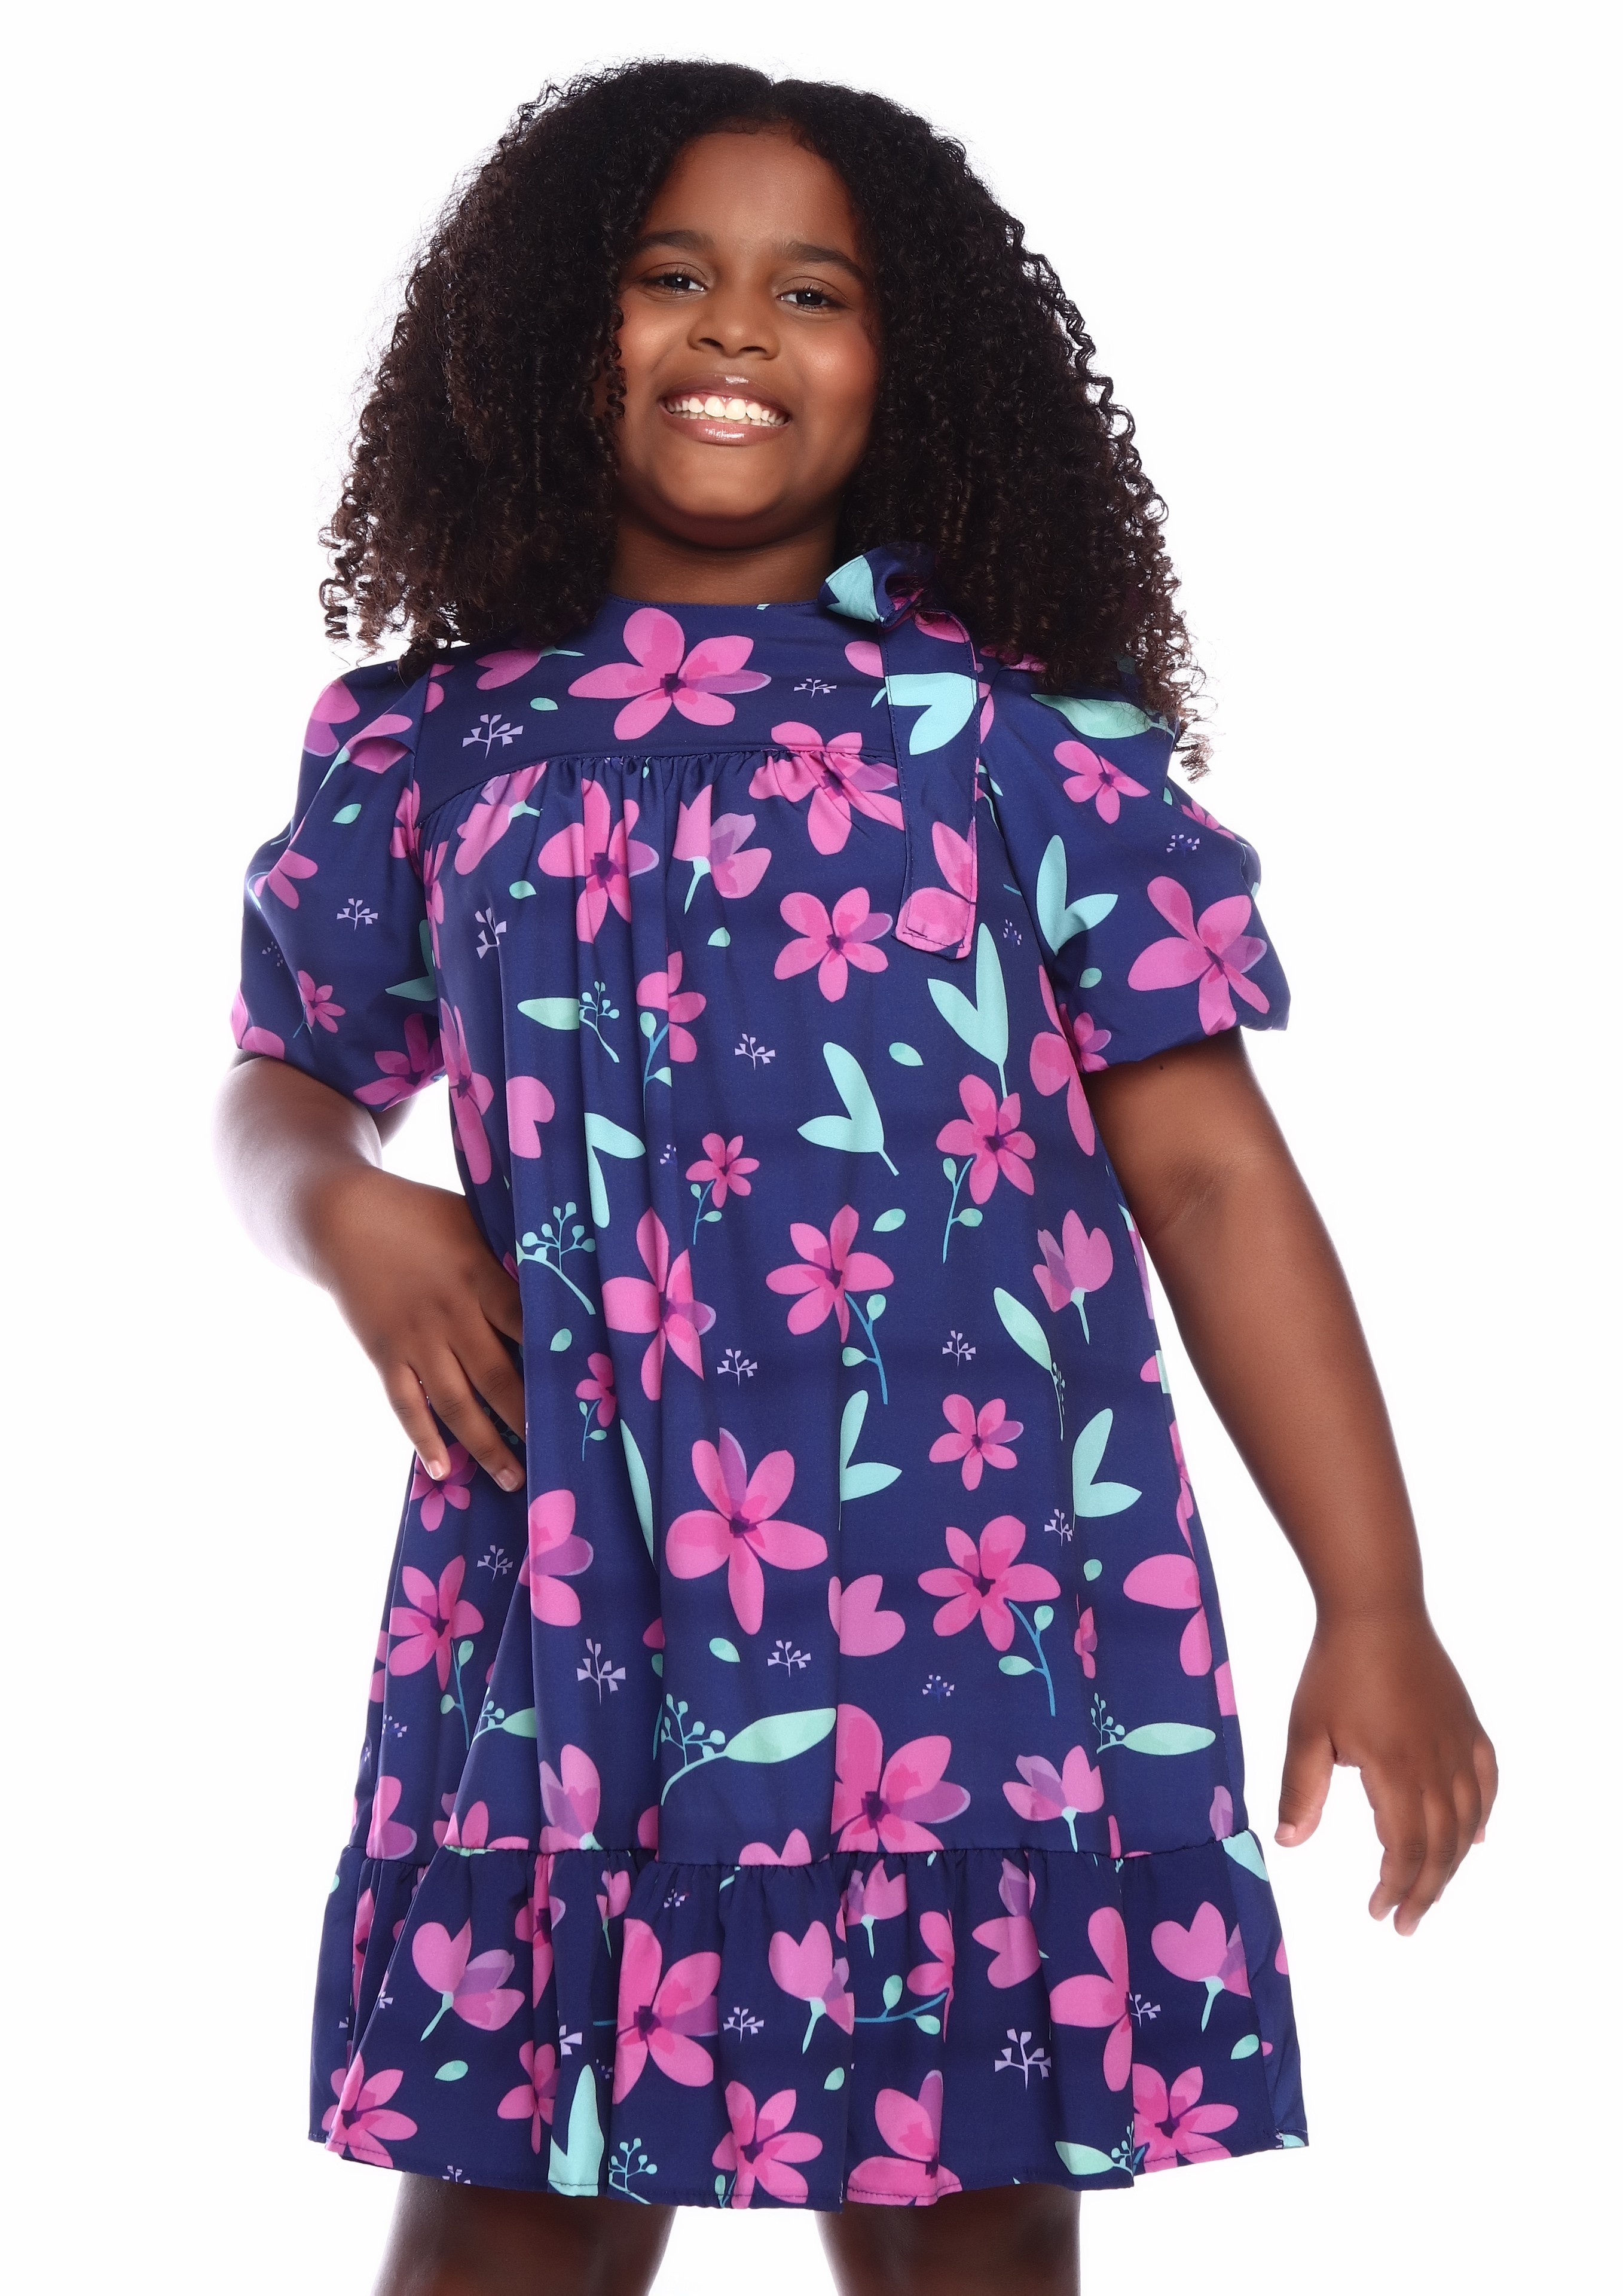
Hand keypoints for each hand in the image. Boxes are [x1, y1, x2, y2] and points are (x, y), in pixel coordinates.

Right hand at [310, 1162, 525, 1492]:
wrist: (344, 1217)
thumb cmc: (421, 1215)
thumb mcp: (472, 1222)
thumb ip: (505, 1257)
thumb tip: (556, 1280)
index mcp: (481, 1276)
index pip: (527, 1326)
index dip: (555, 1361)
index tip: (583, 1395)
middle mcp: (451, 1313)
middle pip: (498, 1376)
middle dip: (528, 1419)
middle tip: (557, 1457)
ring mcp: (416, 1338)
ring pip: (457, 1402)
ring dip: (485, 1444)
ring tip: (511, 1478)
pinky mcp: (385, 1353)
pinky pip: (407, 1404)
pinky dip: (424, 1438)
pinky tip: (443, 1469)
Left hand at [1275, 1610, 1496, 1934]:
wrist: (1377, 1611)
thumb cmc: (1336, 1669)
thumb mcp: (1307, 1731)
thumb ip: (1300, 1790)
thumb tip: (1288, 1843)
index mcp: (1395, 1773)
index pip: (1403, 1850)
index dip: (1395, 1888)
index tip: (1380, 1913)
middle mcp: (1437, 1767)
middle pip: (1440, 1847)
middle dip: (1425, 1891)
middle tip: (1406, 1922)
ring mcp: (1459, 1746)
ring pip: (1466, 1822)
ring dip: (1452, 1863)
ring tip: (1432, 1889)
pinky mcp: (1468, 1727)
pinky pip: (1486, 1783)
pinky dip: (1482, 1815)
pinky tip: (1475, 1836)